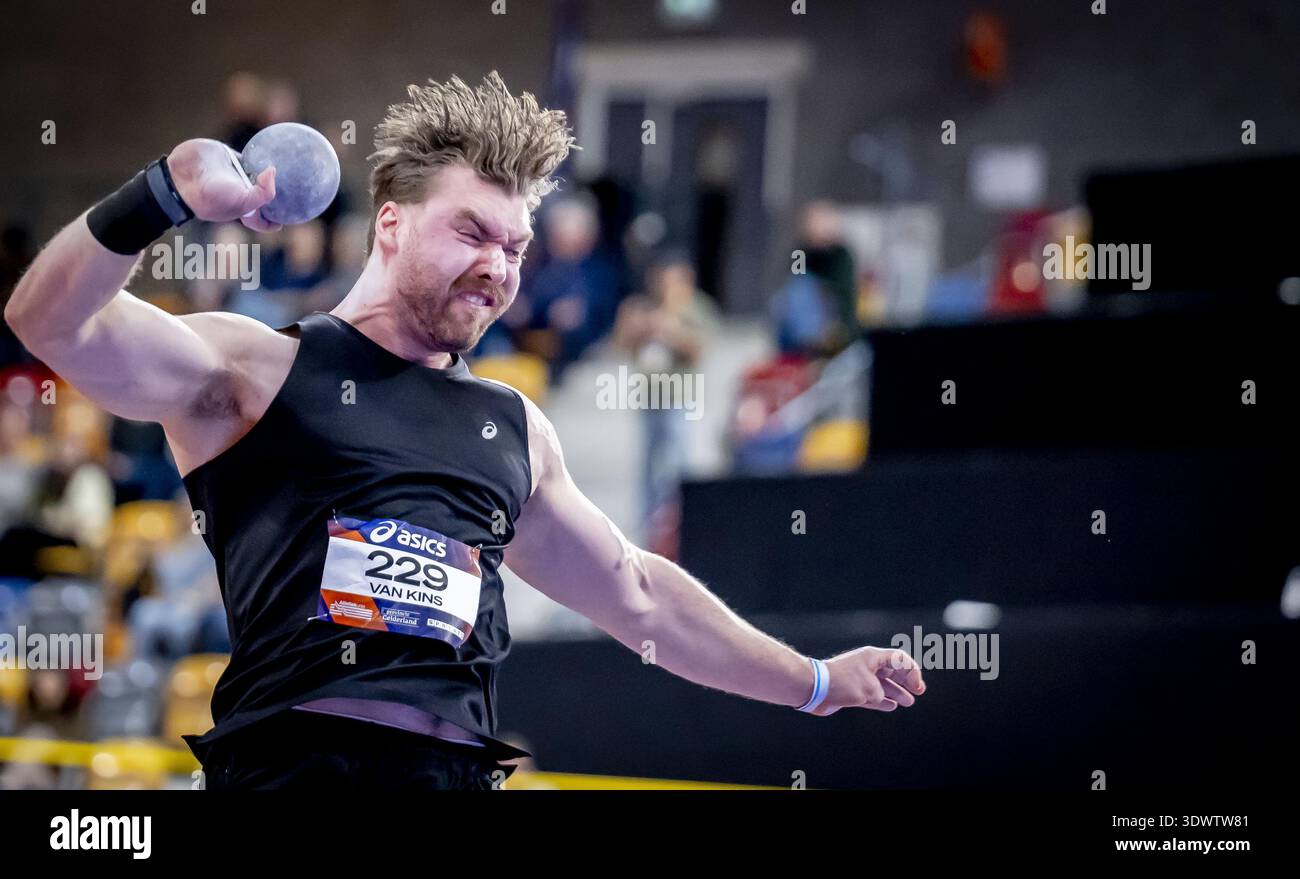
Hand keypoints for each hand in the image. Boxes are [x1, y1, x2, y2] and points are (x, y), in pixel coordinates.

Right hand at [166, 138, 280, 231]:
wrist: (183, 175)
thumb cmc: (213, 197)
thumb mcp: (243, 203)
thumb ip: (265, 193)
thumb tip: (273, 171)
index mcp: (244, 208)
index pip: (262, 219)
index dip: (274, 220)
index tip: (286, 219)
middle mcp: (240, 192)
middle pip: (262, 193)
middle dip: (276, 191)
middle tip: (294, 183)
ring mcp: (233, 173)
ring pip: (256, 171)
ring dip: (268, 167)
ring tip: (288, 160)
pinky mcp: (226, 155)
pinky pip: (246, 153)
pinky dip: (256, 150)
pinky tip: (271, 144)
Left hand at [810, 646, 925, 714]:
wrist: (814, 689)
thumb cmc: (842, 683)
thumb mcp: (869, 689)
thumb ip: (881, 694)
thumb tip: (880, 698)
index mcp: (873, 657)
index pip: (900, 660)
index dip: (912, 672)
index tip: (917, 687)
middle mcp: (868, 666)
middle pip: (893, 671)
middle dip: (907, 681)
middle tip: (919, 692)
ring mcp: (860, 679)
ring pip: (884, 685)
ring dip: (897, 693)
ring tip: (909, 702)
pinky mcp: (853, 692)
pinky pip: (873, 696)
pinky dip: (883, 701)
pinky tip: (891, 706)